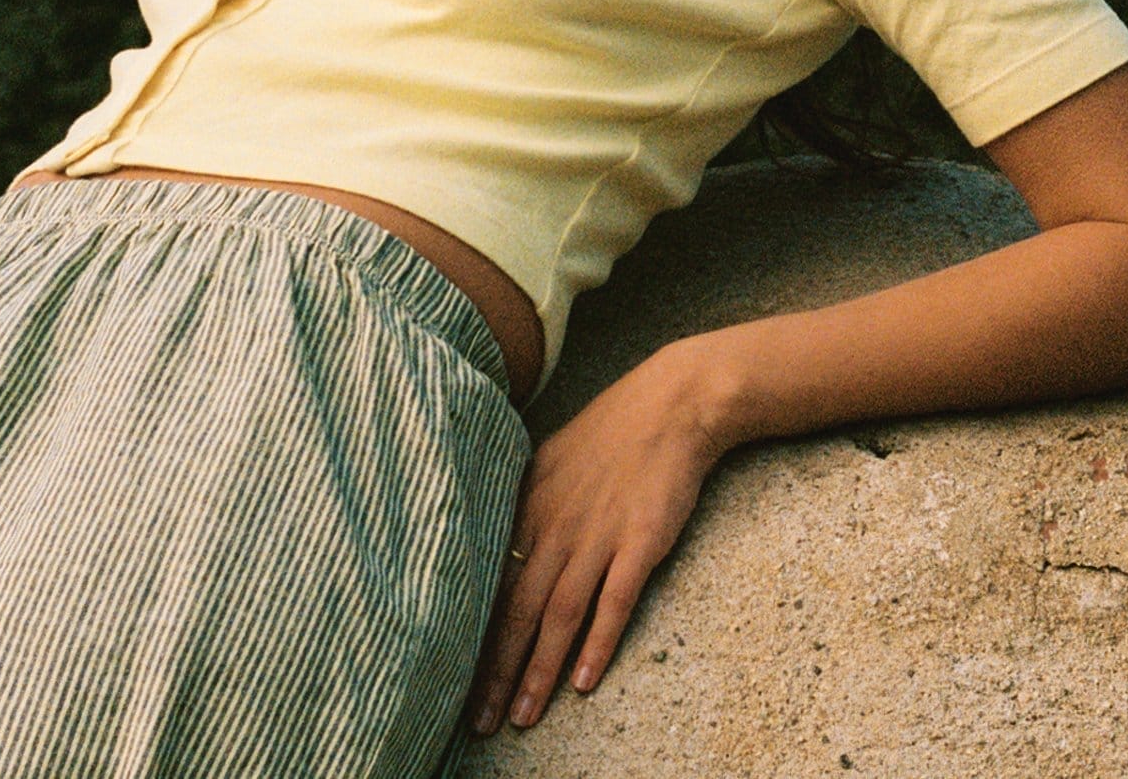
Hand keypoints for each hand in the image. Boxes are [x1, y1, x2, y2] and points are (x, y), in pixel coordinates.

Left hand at [469, 338, 726, 734]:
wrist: (672, 404)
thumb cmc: (613, 432)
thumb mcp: (552, 457)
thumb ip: (525, 501)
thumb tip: (500, 539)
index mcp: (531, 505)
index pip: (493, 583)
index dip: (475, 636)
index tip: (455, 680)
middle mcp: (556, 524)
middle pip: (519, 609)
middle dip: (497, 671)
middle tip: (480, 722)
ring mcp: (599, 534)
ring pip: (559, 614)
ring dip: (540, 671)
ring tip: (524, 717)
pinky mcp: (640, 541)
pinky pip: (614, 600)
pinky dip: (598, 643)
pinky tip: (583, 681)